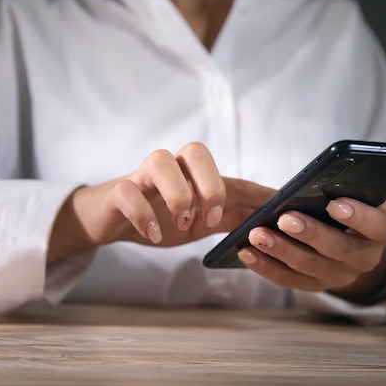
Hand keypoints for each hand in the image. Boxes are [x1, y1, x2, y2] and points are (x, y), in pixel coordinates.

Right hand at [47, 142, 274, 261]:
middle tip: (211, 218)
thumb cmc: (157, 215)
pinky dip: (143, 214)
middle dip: (210, 185)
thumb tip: (267, 223)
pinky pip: (128, 192)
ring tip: (182, 222)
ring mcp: (142, 177)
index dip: (257, 192)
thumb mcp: (198, 221)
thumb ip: (229, 218)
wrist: (108, 219)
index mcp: (194, 176)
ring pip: (160, 161)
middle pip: (196, 151)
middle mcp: (171, 168)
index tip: (278, 210)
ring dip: (178, 194)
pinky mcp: (117, 192)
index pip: (232, 177)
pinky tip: (154, 234)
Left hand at [237, 197, 385, 302]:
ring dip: (280, 250)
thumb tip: (314, 182)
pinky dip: (266, 266)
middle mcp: (365, 258)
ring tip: (257, 235)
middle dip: (309, 233)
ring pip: (309, 266)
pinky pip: (289, 279)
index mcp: (379, 231)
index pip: (376, 225)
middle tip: (284, 218)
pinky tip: (246, 252)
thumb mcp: (355, 194)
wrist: (351, 240)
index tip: (334, 203)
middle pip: (337, 249)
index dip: (358, 216)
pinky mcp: (316, 285)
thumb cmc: (348, 204)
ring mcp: (340, 276)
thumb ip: (344, 188)